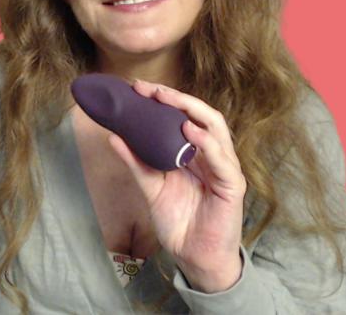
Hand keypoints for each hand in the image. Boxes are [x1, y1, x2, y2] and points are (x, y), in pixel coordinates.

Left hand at [107, 79, 246, 292]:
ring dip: (191, 110)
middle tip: (150, 89)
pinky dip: (206, 142)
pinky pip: (221, 159)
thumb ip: (136, 162)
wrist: (194, 256)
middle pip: (200, 114)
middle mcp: (211, 153)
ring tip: (166, 99)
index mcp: (194, 151)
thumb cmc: (178, 220)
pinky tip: (189, 131)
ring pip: (215, 127)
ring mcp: (223, 166)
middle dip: (175, 98)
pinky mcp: (232, 185)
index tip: (138, 89)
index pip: (184, 115)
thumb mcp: (151, 186)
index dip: (164, 99)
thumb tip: (113, 136)